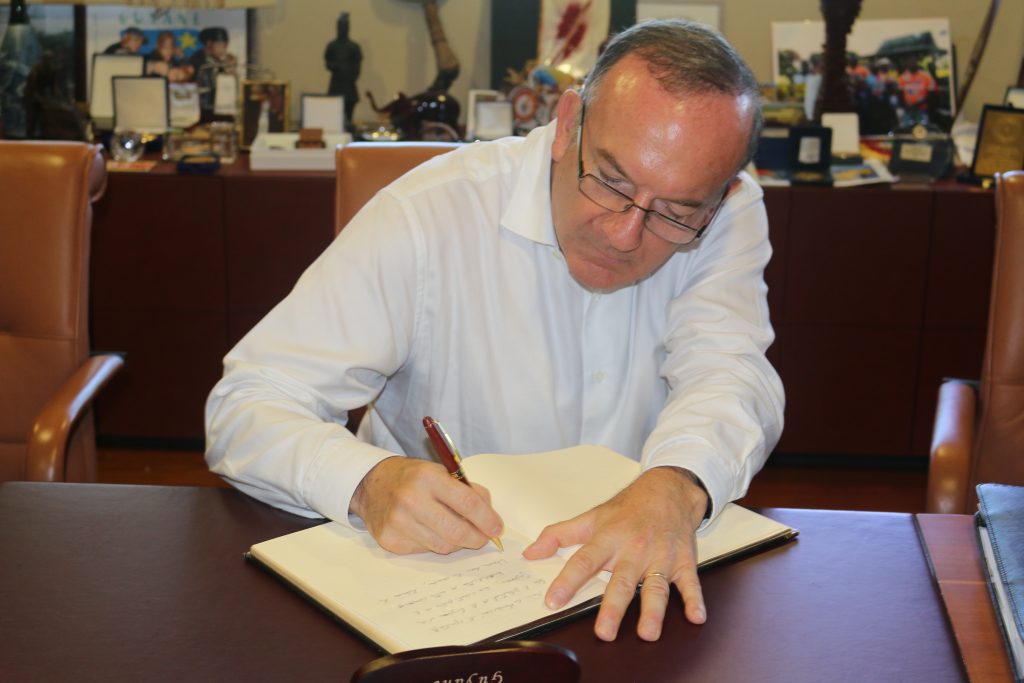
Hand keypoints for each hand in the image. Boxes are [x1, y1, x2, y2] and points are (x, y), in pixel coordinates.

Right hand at [349, 456, 503, 554]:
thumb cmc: (413, 478)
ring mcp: (398, 522)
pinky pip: (425, 551)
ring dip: (458, 543)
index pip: (468, 503)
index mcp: (428, 477)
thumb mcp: (441, 472)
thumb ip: (468, 490)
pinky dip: (435, 544)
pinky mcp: (389, 540)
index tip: (496, 528)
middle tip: (484, 538)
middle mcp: (411, 499)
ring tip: (459, 533)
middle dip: (477, 538)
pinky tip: (432, 532)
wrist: (372, 484)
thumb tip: (490, 518)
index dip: (487, 519)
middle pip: (457, 531)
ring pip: (443, 546)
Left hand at [522, 466, 707, 640]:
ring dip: (653, 610)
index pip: (584, 561)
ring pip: (656, 586)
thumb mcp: (590, 518)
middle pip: (622, 581)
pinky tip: (697, 616)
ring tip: (648, 632)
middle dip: (613, 607)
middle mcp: (634, 549)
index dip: (567, 580)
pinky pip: (690, 582)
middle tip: (604, 631)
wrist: (667, 490)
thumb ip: (558, 536)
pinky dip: (695, 599)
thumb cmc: (626, 509)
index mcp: (608, 539)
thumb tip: (530, 553)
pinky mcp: (683, 561)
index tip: (554, 600)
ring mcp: (660, 556)